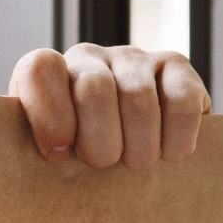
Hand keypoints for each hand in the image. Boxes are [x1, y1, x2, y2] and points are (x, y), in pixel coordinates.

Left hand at [10, 44, 210, 169]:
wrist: (133, 155)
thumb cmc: (83, 163)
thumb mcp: (52, 162)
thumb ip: (42, 158)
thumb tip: (51, 164)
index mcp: (48, 76)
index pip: (40, 70)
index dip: (50, 115)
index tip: (58, 155)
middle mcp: (89, 57)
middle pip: (93, 89)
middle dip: (101, 143)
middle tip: (105, 165)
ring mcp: (133, 57)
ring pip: (138, 100)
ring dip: (140, 148)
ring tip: (138, 163)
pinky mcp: (175, 65)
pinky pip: (181, 101)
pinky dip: (176, 138)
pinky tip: (169, 152)